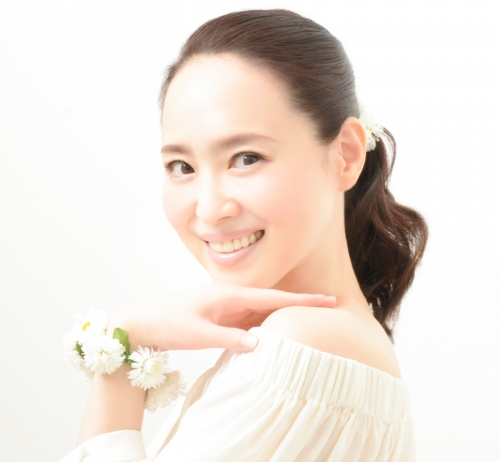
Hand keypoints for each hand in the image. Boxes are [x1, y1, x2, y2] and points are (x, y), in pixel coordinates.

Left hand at [109, 282, 336, 351]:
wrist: (141, 320)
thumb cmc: (166, 322)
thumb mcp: (197, 334)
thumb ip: (229, 339)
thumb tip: (260, 344)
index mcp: (228, 295)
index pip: (273, 296)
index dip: (302, 299)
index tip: (327, 299)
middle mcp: (230, 298)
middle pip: (272, 301)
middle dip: (300, 305)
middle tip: (329, 308)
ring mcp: (225, 307)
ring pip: (262, 311)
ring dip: (284, 315)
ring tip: (309, 320)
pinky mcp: (219, 317)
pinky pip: (248, 321)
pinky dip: (265, 326)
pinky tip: (276, 332)